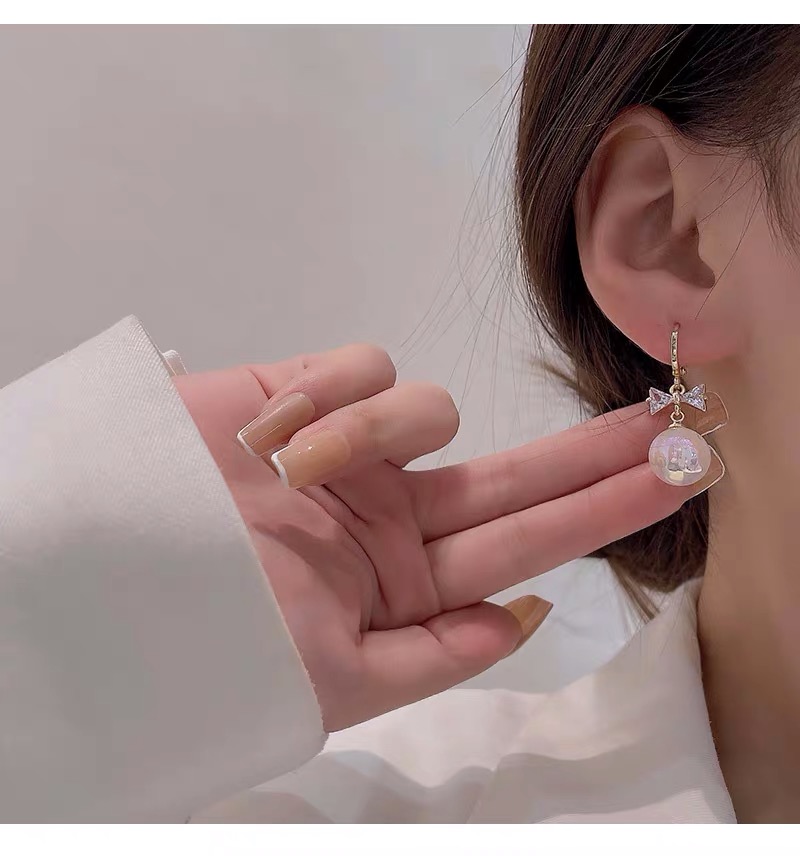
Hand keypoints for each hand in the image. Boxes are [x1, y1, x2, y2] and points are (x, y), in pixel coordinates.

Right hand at [175, 345, 722, 731]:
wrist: (108, 561)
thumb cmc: (213, 631)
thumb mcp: (331, 678)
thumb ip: (435, 657)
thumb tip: (526, 616)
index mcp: (406, 578)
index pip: (528, 542)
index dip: (603, 510)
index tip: (672, 482)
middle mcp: (394, 512)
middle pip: (519, 472)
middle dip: (592, 448)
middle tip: (670, 422)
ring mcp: (357, 449)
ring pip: (430, 408)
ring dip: (375, 435)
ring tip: (294, 468)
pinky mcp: (311, 389)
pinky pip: (365, 367)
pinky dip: (329, 397)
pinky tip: (276, 430)